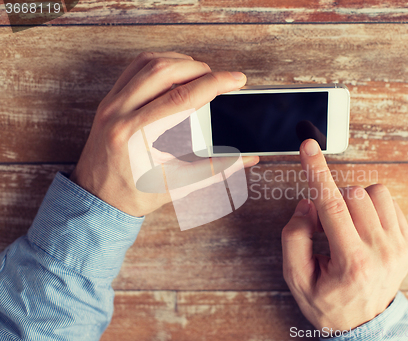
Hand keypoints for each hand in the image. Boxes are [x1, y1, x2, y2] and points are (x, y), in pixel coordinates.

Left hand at [70, 51, 258, 216]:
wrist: (97, 198)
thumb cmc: (134, 195)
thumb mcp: (177, 185)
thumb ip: (215, 169)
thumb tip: (247, 157)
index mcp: (136, 136)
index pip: (182, 98)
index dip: (214, 84)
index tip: (236, 79)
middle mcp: (119, 114)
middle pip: (164, 71)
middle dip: (200, 69)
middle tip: (220, 79)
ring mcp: (111, 104)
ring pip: (148, 63)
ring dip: (179, 61)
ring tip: (201, 73)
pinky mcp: (109, 100)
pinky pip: (134, 68)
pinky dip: (159, 62)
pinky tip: (175, 71)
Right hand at [281, 139, 407, 332]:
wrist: (364, 325)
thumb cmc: (328, 302)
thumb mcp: (296, 278)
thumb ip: (294, 237)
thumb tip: (307, 204)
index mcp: (351, 261)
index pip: (331, 206)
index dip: (317, 172)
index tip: (310, 148)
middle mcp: (381, 251)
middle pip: (353, 194)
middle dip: (332, 201)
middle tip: (326, 227)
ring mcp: (399, 247)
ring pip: (375, 193)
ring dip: (354, 202)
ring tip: (347, 227)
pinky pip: (389, 203)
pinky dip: (371, 208)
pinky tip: (363, 230)